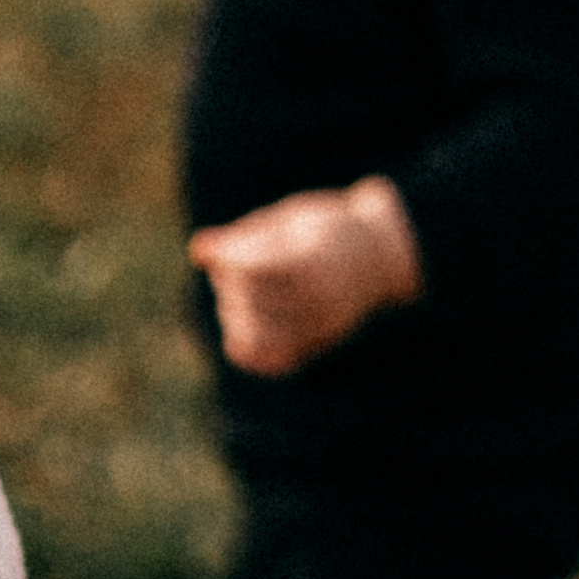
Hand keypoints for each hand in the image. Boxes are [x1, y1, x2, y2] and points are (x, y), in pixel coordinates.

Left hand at [189, 175, 422, 377]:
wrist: (381, 255)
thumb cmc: (328, 228)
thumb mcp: (289, 220)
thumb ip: (245, 238)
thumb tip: (198, 251)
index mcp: (311, 257)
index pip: (250, 268)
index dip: (227, 260)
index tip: (225, 250)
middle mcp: (318, 295)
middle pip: (250, 299)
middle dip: (228, 284)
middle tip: (233, 268)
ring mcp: (322, 323)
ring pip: (258, 332)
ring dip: (234, 314)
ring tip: (238, 296)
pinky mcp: (320, 342)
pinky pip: (278, 359)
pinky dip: (252, 353)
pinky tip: (238, 337)